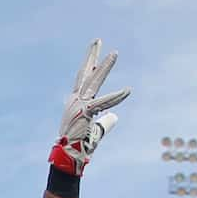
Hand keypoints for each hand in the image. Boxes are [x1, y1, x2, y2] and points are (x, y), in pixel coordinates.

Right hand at [49, 40, 128, 177]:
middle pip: (85, 73)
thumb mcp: (95, 129)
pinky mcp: (86, 113)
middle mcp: (75, 100)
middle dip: (93, 56)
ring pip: (94, 82)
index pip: (83, 79)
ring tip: (114, 53)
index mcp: (75, 102)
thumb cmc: (80, 145)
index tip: (94, 51)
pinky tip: (128, 89)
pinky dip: (116, 97)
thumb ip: (106, 121)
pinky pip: (104, 102)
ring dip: (105, 67)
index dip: (90, 65)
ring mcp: (79, 105)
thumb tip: (115, 116)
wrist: (68, 157)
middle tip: (98, 40)